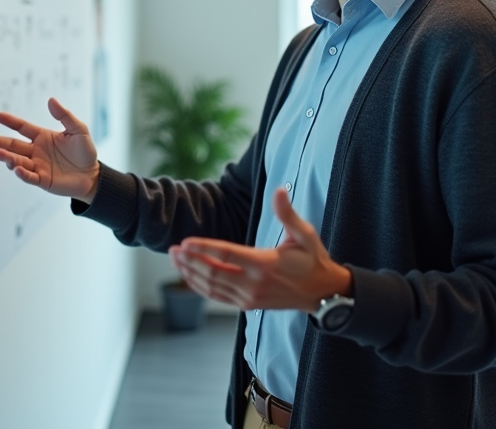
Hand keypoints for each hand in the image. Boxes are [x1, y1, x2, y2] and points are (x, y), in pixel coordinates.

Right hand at [0, 98, 100, 202]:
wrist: (93, 176)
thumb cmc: (85, 152)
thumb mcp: (78, 130)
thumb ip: (64, 115)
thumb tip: (51, 100)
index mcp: (42, 137)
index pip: (22, 127)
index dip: (10, 122)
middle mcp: (36, 151)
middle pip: (14, 145)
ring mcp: (38, 166)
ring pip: (18, 161)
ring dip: (8, 158)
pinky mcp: (42, 180)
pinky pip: (29, 176)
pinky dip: (22, 173)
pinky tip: (16, 168)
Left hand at [169, 187, 352, 311]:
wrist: (322, 293)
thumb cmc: (312, 260)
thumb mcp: (304, 234)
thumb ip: (287, 213)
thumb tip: (279, 190)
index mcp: (265, 264)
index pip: (226, 255)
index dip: (203, 248)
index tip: (185, 242)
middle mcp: (254, 284)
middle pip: (213, 273)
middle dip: (190, 261)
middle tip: (172, 250)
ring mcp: (250, 297)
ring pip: (212, 287)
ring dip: (191, 274)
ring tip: (175, 261)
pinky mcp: (248, 305)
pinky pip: (218, 297)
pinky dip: (200, 287)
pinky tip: (189, 277)